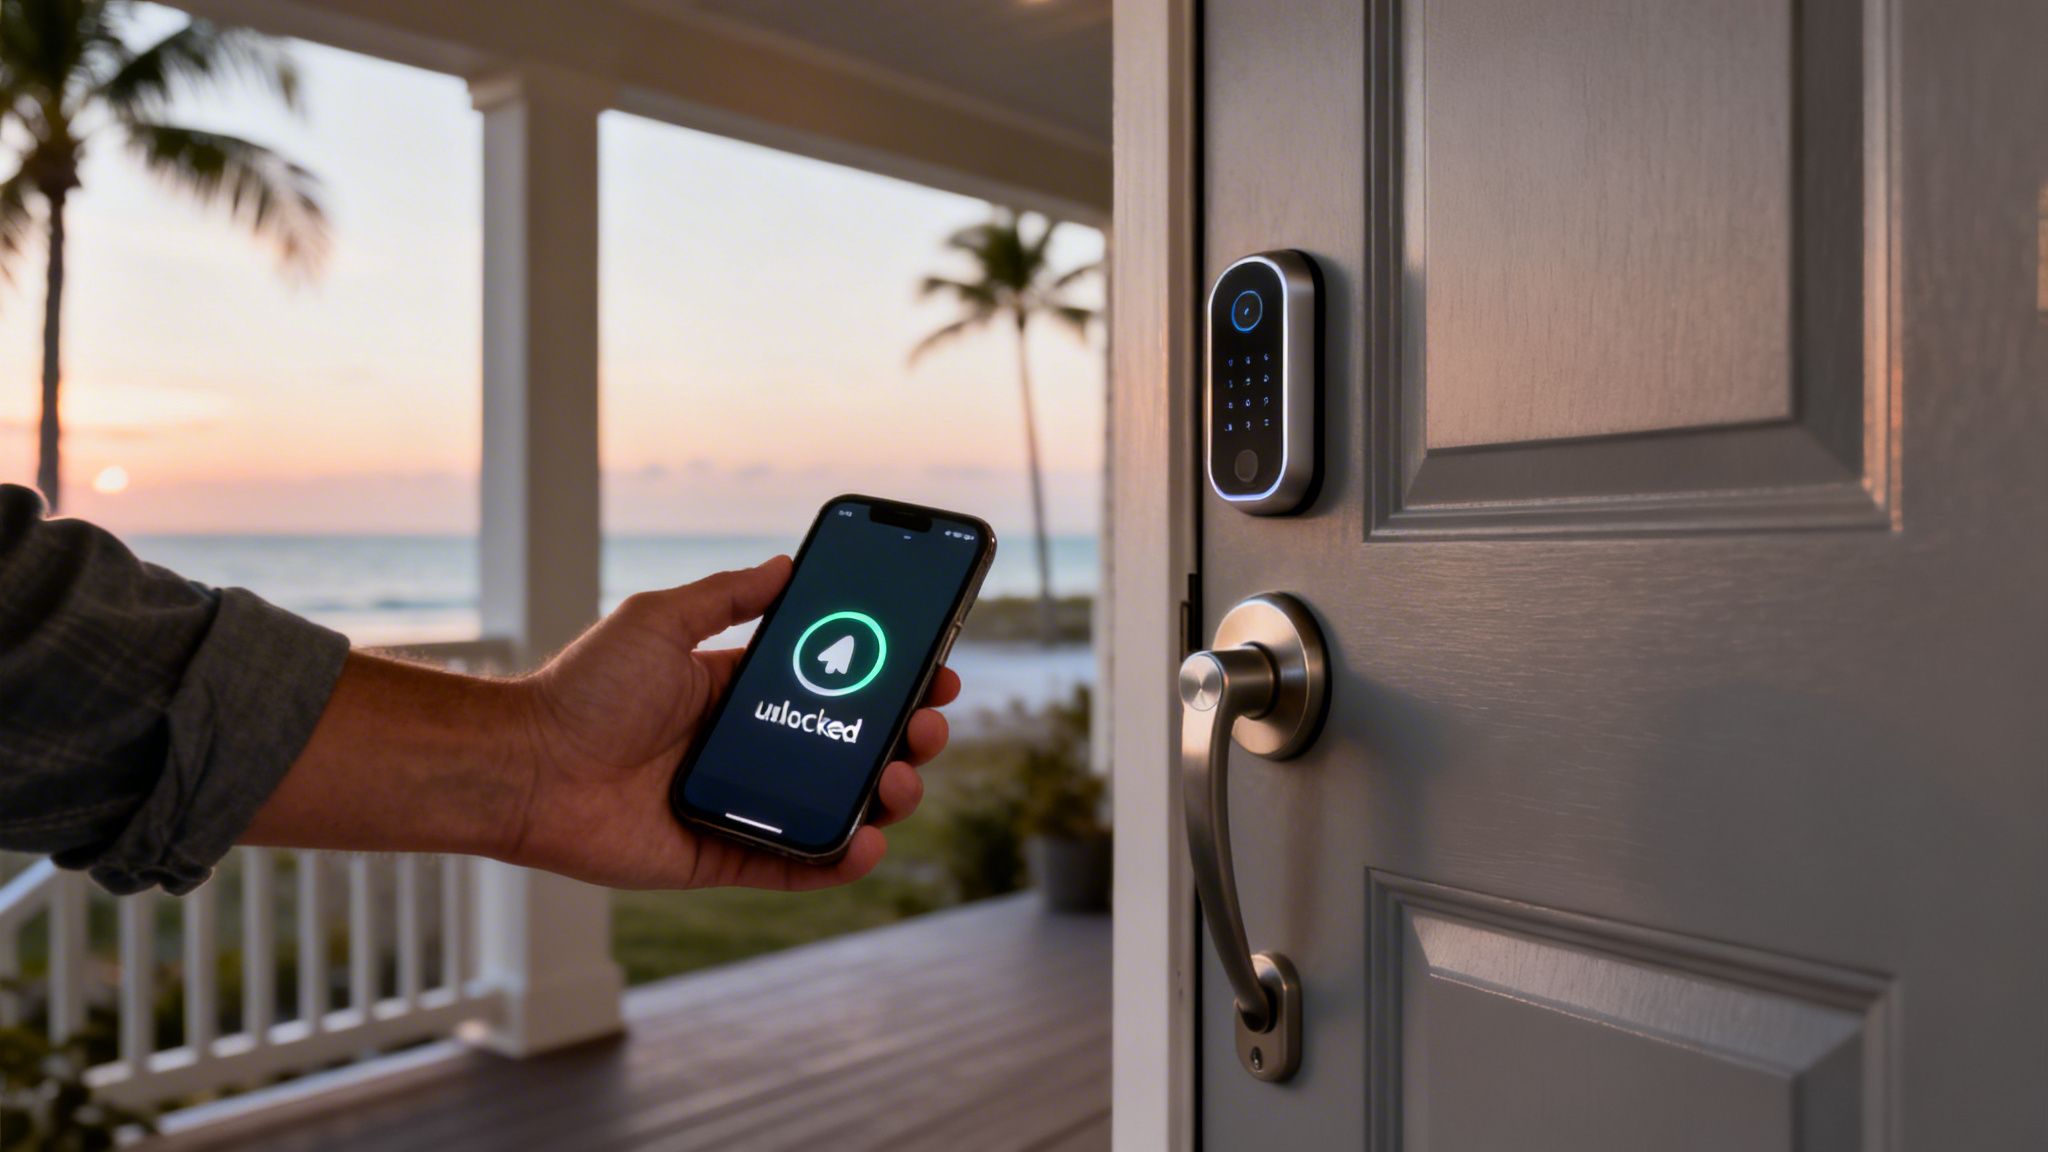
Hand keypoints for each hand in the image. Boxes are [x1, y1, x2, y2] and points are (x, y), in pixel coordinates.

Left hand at [505, 557, 957, 890]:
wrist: (525, 766)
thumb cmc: (581, 690)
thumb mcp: (660, 621)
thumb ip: (727, 597)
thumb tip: (786, 563)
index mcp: (737, 693)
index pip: (832, 688)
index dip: (886, 682)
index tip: (934, 670)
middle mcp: (747, 749)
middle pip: (849, 750)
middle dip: (903, 739)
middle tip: (928, 728)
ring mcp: (741, 805)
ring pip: (835, 808)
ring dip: (884, 797)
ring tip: (899, 781)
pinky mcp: (722, 856)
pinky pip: (794, 866)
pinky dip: (838, 861)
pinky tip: (868, 842)